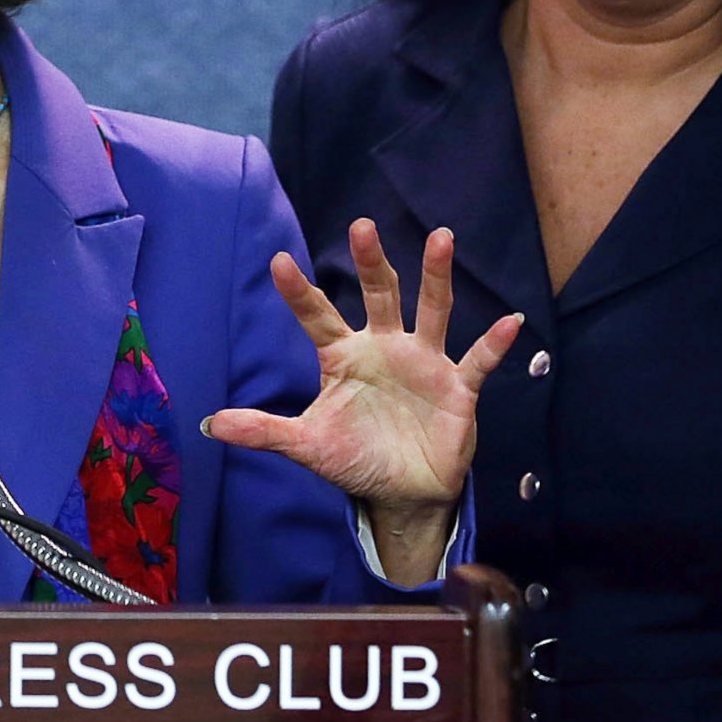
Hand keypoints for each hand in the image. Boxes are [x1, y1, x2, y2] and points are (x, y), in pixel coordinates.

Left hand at [206, 221, 521, 516]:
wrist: (402, 494)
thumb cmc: (354, 458)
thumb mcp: (307, 445)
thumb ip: (265, 431)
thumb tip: (211, 425)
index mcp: (343, 356)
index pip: (317, 316)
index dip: (300, 292)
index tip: (278, 260)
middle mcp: (384, 348)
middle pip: (378, 295)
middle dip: (371, 262)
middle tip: (361, 226)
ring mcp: (423, 362)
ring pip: (431, 311)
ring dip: (437, 277)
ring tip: (441, 238)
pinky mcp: (457, 387)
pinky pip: (478, 360)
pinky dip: (494, 343)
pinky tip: (510, 320)